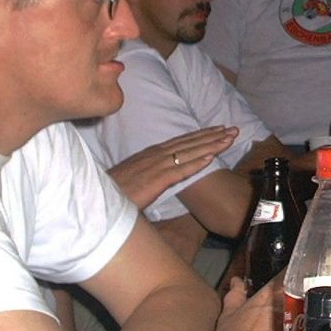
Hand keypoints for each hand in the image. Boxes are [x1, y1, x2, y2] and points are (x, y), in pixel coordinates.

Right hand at [107, 126, 237, 208]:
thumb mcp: (136, 178)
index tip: (219, 130)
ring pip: (189, 152)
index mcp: (151, 154)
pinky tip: (212, 158)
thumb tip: (161, 176)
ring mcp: (156, 166)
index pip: (181, 141)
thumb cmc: (113, 192)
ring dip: (211, 145)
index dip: (202, 135)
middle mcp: (155, 155)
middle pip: (189, 142)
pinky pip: (180, 170)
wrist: (95, 201)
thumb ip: (150, 174)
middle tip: (234, 129)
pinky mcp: (155, 180)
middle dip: (213, 135)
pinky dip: (197, 163)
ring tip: (229, 138)